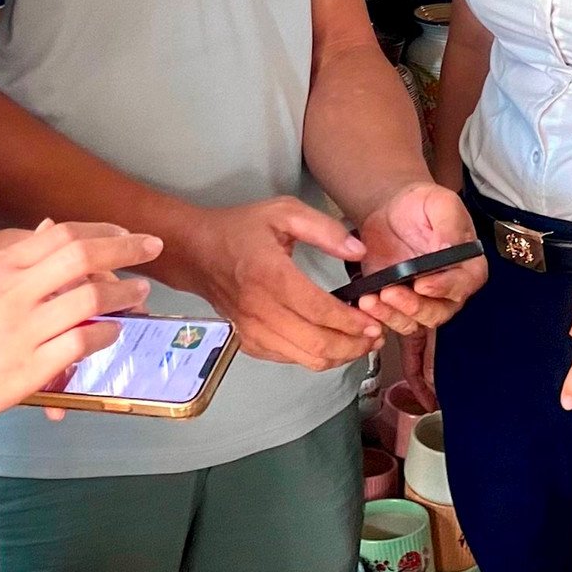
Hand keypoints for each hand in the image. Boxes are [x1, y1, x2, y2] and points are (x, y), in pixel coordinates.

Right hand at [0, 220, 161, 432]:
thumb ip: (16, 257)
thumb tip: (51, 227)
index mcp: (1, 267)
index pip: (62, 234)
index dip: (103, 229)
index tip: (127, 232)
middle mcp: (15, 291)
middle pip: (83, 255)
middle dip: (127, 246)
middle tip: (153, 247)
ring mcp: (24, 329)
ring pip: (90, 296)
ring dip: (124, 293)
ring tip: (140, 293)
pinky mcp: (32, 367)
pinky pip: (82, 341)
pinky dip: (106, 332)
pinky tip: (114, 331)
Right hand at [180, 198, 380, 370]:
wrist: (196, 251)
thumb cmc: (241, 229)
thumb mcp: (284, 211)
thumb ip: (324, 229)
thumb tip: (359, 251)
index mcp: (271, 275)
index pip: (319, 310)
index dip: (352, 322)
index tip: (375, 322)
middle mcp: (260, 309)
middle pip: (317, 344)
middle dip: (354, 346)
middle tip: (375, 338)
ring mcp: (252, 330)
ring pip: (305, 359)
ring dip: (338, 357)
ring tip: (360, 344)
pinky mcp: (248, 342)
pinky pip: (288, 360)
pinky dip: (314, 357)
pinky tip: (330, 344)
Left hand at [354, 182, 485, 336]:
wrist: (391, 211)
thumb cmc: (422, 205)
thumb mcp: (440, 203)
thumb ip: (448, 225)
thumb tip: (448, 248)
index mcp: (467, 267)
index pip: (462, 285)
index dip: (443, 288)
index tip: (422, 284)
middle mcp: (448, 291)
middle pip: (437, 312)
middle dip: (412, 307)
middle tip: (389, 292)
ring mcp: (423, 302)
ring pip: (413, 323)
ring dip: (391, 316)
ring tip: (370, 300)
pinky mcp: (397, 306)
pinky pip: (391, 322)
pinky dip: (378, 320)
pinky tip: (365, 307)